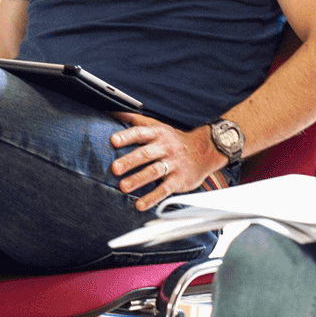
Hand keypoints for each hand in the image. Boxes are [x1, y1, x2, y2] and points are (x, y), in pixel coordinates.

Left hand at [109, 113, 227, 211]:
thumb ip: (134, 120)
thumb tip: (110, 111)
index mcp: (158, 133)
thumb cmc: (173, 139)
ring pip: (154, 171)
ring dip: (138, 179)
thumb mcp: (157, 125)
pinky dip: (152, 198)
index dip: (127, 136)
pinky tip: (140, 205)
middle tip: (114, 168)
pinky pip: (164, 189)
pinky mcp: (179, 180)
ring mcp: (173, 164)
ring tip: (123, 187)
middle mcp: (165, 147)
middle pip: (146, 154)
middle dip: (129, 161)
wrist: (204, 151)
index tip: (113, 141)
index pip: (141, 133)